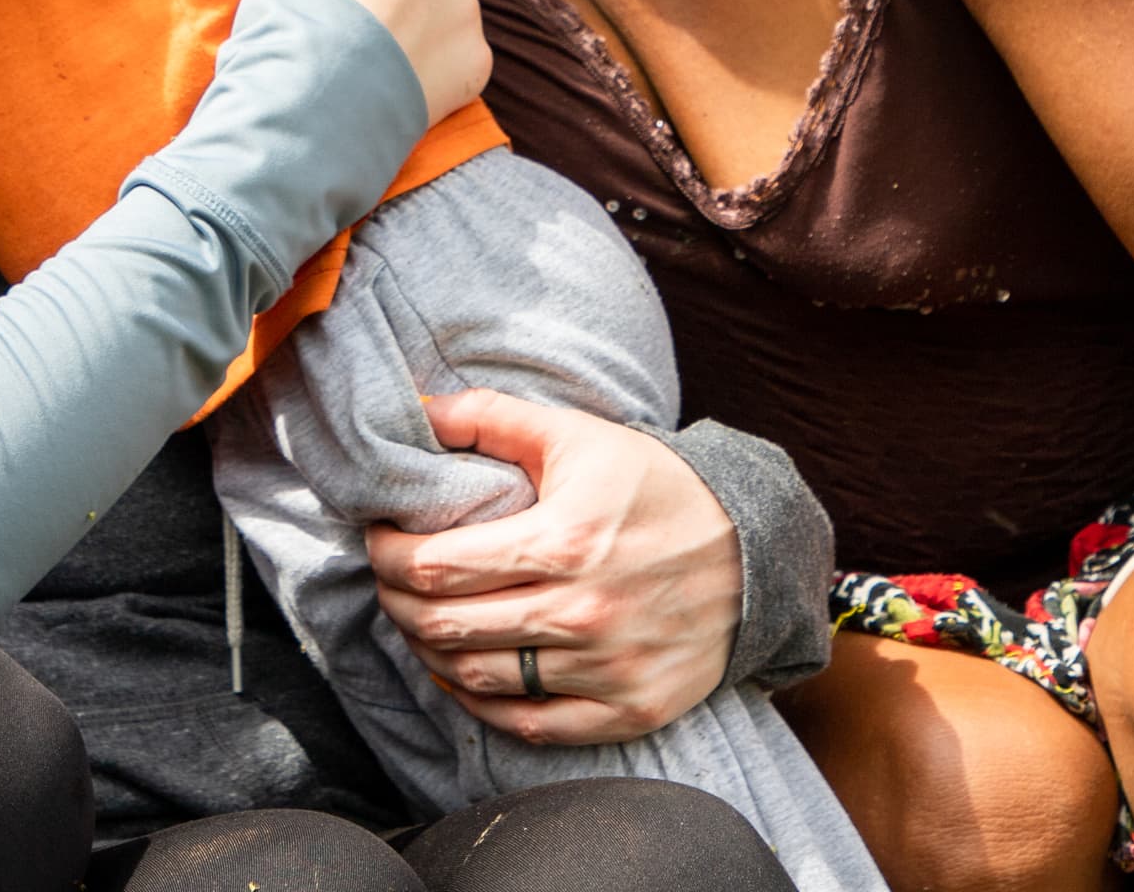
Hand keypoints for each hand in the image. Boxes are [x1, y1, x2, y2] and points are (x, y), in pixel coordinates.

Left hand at [368, 388, 736, 746]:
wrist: (754, 548)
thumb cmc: (655, 486)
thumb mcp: (578, 436)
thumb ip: (491, 417)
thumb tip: (416, 410)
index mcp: (565, 541)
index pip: (438, 565)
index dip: (389, 555)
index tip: (379, 538)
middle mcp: (582, 612)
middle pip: (445, 627)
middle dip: (397, 602)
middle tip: (388, 580)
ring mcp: (606, 669)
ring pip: (477, 679)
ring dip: (430, 651)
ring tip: (420, 620)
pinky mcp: (628, 709)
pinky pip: (530, 724)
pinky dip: (481, 705)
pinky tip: (462, 674)